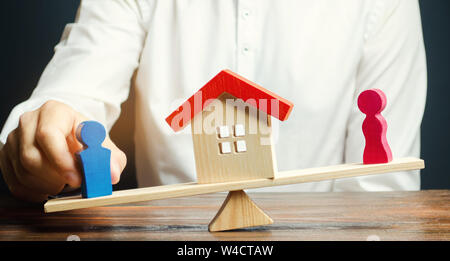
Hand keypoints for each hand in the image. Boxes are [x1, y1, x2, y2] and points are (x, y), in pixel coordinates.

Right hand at [0, 100, 126, 201]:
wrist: (67, 133)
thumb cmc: (84, 138)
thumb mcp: (103, 144)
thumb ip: (112, 158)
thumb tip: (112, 175)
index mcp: (54, 111)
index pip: (48, 134)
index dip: (61, 160)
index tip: (77, 178)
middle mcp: (29, 121)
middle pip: (32, 156)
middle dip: (55, 177)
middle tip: (74, 183)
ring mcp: (14, 138)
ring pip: (23, 171)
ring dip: (47, 185)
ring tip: (64, 182)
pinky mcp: (6, 155)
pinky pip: (15, 182)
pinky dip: (35, 191)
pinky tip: (50, 187)